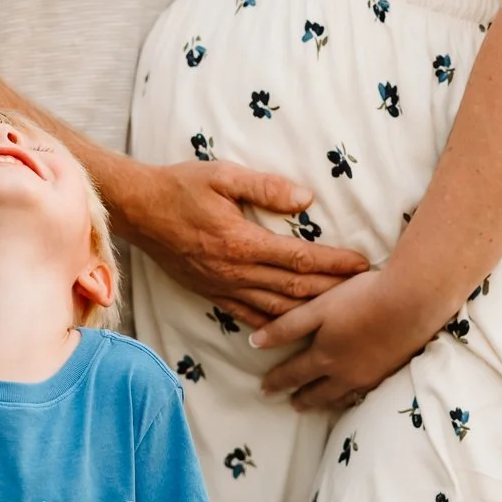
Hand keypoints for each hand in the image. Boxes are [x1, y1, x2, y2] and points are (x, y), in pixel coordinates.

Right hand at [118, 160, 369, 327]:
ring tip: (339, 309)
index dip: (334, 263)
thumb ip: (266, 186)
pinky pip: (249, 316)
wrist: (138, 211)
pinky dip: (275, 324)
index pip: (300, 259)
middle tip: (363, 290)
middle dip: (333, 290)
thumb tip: (305, 199)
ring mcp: (222, 288)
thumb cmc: (180, 187)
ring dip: (310, 311)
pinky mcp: (211, 294)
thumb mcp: (223, 175)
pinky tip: (293, 326)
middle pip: (295, 289)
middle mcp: (234, 272)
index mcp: (241, 242)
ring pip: (276, 309)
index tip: (361, 264)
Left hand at [251, 267, 432, 411]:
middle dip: (303, 399)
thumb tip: (254, 343)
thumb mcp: (317, 308)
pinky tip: (355, 393)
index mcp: (324, 356)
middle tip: (292, 405)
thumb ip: (286, 327)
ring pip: (342, 397)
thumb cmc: (360, 299)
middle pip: (318, 392)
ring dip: (328, 402)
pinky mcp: (390, 371)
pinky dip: (353, 397)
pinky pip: (365, 394)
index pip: (293, 373)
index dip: (277, 381)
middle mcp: (345, 372)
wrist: (411, 303)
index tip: (264, 389)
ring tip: (320, 404)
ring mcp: (370, 375)